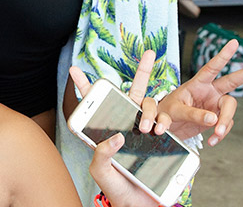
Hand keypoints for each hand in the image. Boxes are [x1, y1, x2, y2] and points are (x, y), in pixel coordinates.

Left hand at [71, 51, 167, 206]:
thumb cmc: (117, 190)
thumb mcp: (101, 171)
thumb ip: (102, 153)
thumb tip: (115, 136)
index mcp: (107, 131)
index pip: (95, 105)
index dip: (85, 87)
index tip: (75, 69)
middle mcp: (127, 127)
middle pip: (132, 94)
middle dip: (142, 71)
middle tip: (150, 53)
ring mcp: (146, 133)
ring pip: (152, 106)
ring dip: (150, 111)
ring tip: (149, 129)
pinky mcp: (162, 144)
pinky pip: (167, 126)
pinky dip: (166, 124)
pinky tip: (162, 130)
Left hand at [158, 38, 242, 146]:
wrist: (163, 127)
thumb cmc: (166, 112)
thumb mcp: (175, 111)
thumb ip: (194, 114)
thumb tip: (214, 119)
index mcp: (197, 84)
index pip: (211, 67)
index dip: (223, 55)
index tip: (234, 43)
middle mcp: (209, 91)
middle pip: (232, 81)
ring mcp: (214, 104)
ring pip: (230, 109)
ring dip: (225, 122)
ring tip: (217, 133)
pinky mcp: (215, 118)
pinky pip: (224, 125)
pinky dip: (220, 134)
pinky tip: (213, 140)